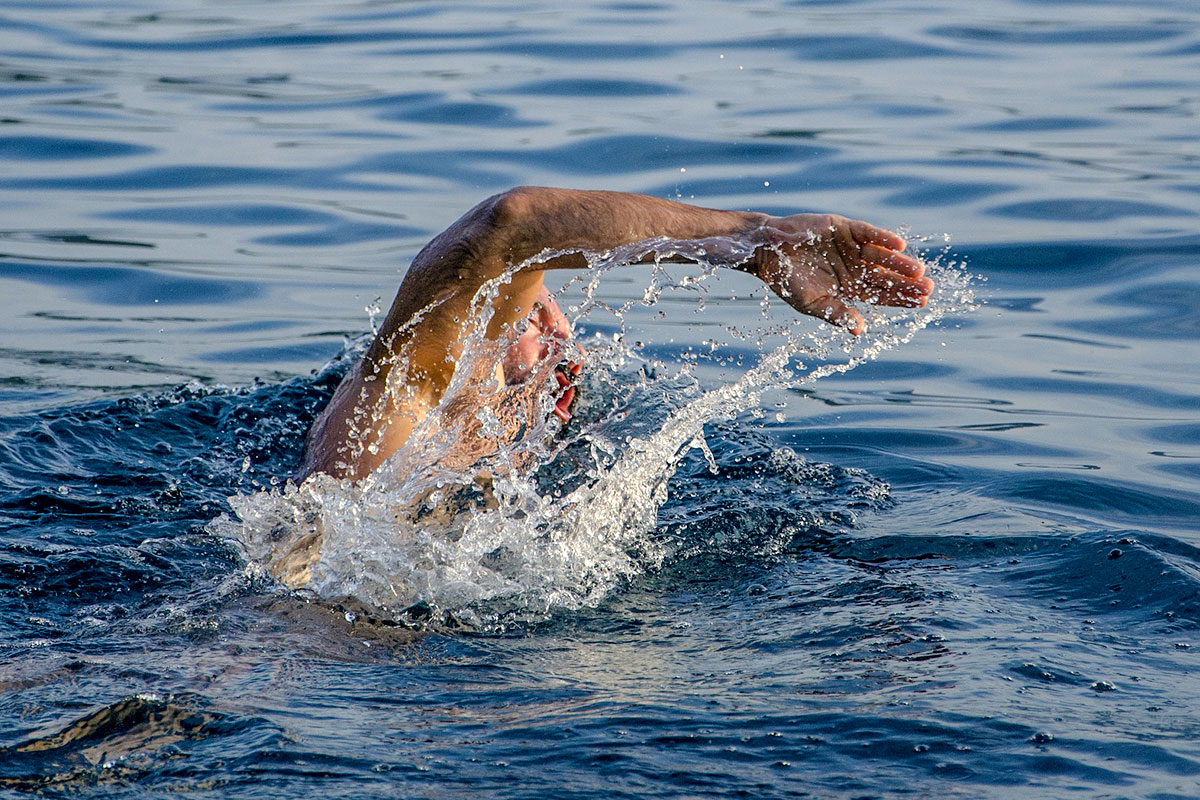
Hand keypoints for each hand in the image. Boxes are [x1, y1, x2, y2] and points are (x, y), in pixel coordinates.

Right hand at [753, 214, 932, 333]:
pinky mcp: (845, 228)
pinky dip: (883, 238)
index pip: (882, 294)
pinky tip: (899, 245)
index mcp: (850, 287)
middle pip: (887, 276)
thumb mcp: (813, 303)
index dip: (902, 299)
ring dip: (899, 263)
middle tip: (929, 289)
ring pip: (882, 256)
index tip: (922, 303)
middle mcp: (856, 267)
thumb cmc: (787, 282)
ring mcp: (852, 246)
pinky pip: (869, 233)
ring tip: (918, 271)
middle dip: (907, 283)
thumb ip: (837, 314)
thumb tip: (859, 331)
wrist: (767, 252)